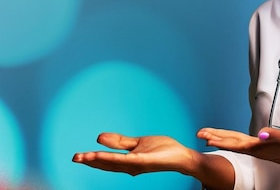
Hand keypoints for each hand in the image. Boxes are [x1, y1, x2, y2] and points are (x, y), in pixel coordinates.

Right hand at [72, 133, 196, 175]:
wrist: (181, 156)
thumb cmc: (162, 150)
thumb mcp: (138, 143)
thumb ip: (120, 142)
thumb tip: (99, 138)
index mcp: (128, 162)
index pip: (107, 161)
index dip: (92, 159)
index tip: (77, 156)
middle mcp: (130, 166)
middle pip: (107, 164)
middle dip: (90, 162)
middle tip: (74, 158)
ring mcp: (137, 164)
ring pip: (114, 163)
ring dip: (98, 160)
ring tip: (84, 157)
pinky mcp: (145, 160)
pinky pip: (127, 159)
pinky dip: (114, 157)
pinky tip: (104, 155)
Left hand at [197, 127, 279, 170]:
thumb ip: (274, 136)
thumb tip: (261, 135)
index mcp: (259, 146)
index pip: (234, 142)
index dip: (220, 139)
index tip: (206, 136)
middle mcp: (256, 149)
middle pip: (231, 143)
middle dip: (216, 138)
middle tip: (200, 134)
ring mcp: (259, 150)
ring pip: (235, 144)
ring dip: (222, 140)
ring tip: (209, 138)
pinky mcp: (263, 149)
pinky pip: (243, 145)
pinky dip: (233, 142)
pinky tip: (231, 142)